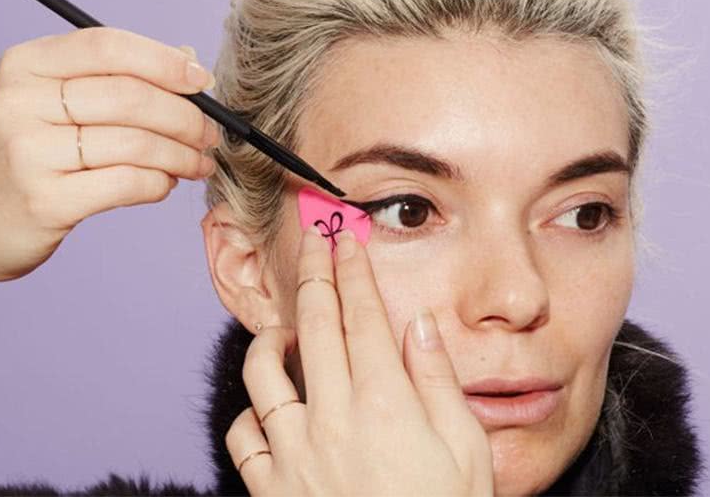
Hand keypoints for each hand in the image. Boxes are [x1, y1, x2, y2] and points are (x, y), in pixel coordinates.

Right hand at [0, 27, 218, 290]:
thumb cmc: (26, 157)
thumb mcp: (52, 103)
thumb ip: (115, 77)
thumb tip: (187, 57)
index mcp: (27, 66)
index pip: (109, 48)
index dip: (166, 61)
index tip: (203, 80)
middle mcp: (23, 103)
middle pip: (131, 97)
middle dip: (187, 117)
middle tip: (211, 134)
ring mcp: (31, 153)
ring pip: (137, 143)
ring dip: (182, 155)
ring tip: (198, 163)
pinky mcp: (48, 200)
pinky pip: (128, 183)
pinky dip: (159, 183)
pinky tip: (164, 183)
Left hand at [225, 227, 493, 495]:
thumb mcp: (466, 450)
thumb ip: (436, 382)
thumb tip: (417, 325)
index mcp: (384, 404)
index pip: (362, 317)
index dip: (352, 270)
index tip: (345, 238)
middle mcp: (331, 418)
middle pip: (315, 325)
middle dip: (313, 273)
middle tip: (312, 240)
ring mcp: (294, 453)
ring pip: (262, 372)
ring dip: (270, 338)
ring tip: (283, 329)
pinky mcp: (271, 488)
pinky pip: (243, 436)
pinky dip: (250, 413)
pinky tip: (268, 410)